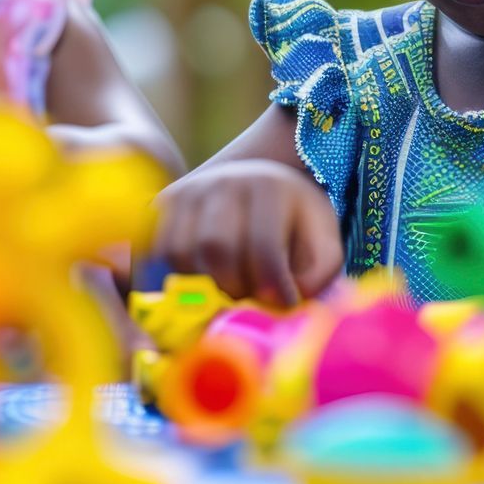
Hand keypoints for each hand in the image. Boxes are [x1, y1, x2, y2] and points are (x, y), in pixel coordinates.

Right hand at [150, 159, 343, 305]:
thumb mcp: (323, 246)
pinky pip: (160, 249)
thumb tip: (280, 303)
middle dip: (235, 286)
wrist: (265, 191)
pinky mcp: (165, 203)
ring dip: (204, 283)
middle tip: (252, 297)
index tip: (284, 304)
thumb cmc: (298, 227)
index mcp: (269, 186)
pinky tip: (206, 277)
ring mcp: (190, 189)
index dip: (273, 286)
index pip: (263, 245)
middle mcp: (224, 179)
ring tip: (230, 286)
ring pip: (182, 252)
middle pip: (216, 247)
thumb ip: (316, 275)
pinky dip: (180, 274)